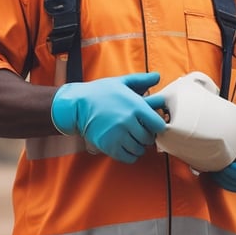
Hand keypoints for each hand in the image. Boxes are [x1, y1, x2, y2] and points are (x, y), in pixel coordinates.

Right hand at [51, 72, 166, 163]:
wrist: (76, 105)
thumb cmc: (99, 92)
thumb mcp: (121, 82)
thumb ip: (141, 80)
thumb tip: (157, 76)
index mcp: (136, 107)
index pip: (158, 125)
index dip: (156, 126)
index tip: (151, 124)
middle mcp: (129, 122)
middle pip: (149, 138)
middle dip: (146, 136)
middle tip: (140, 131)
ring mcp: (118, 135)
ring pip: (139, 149)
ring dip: (138, 146)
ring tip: (132, 139)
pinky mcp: (109, 146)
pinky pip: (128, 158)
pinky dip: (130, 155)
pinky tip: (126, 147)